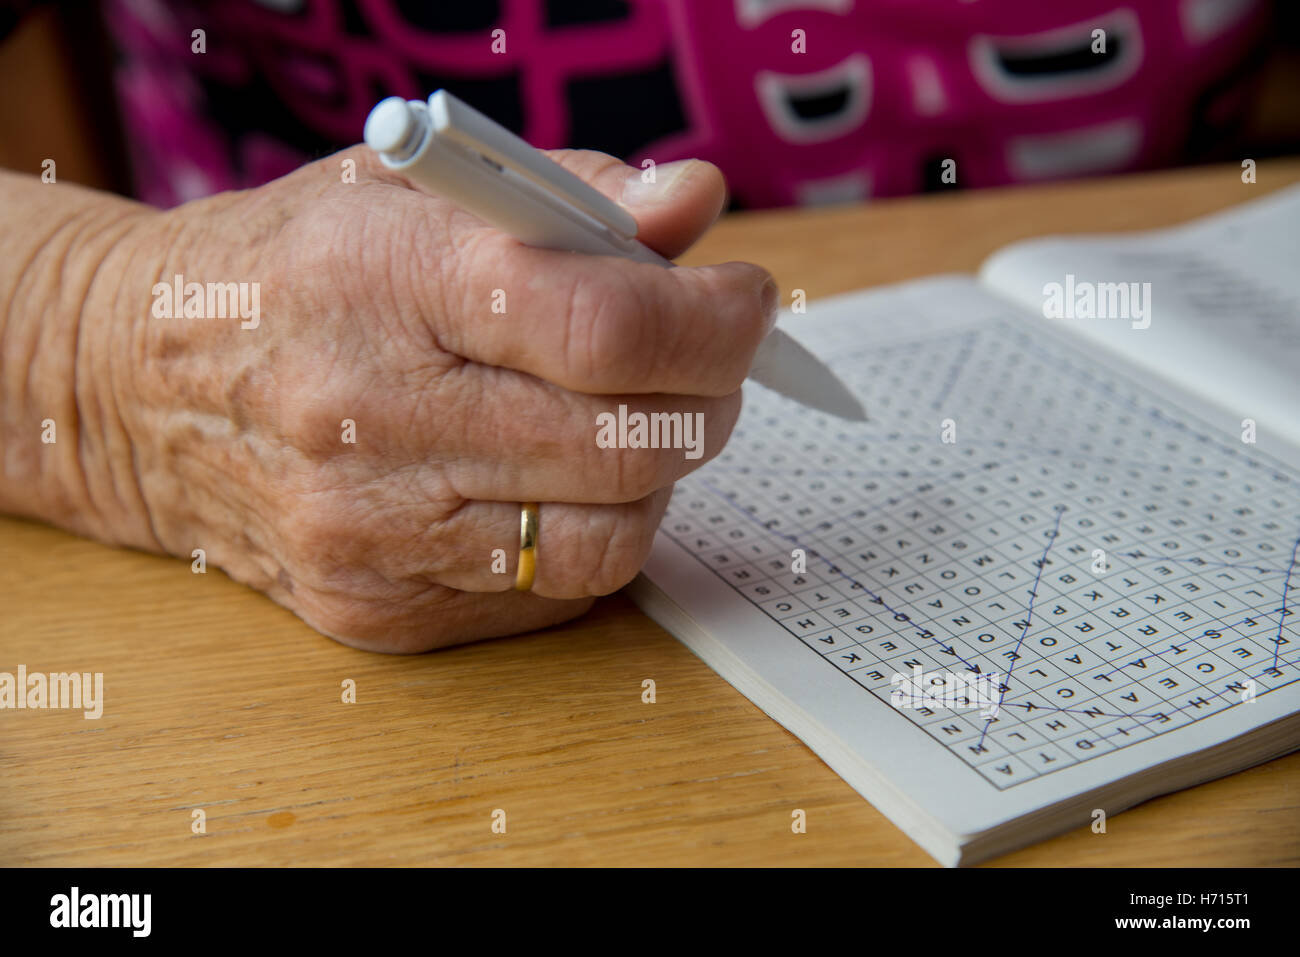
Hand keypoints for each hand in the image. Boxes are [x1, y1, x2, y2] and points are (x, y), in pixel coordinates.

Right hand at [92, 148, 774, 650]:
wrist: (135, 387)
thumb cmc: (294, 270)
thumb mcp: (415, 189)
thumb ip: (570, 192)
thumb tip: (694, 206)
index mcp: (383, 282)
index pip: (604, 327)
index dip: (711, 321)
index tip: (741, 303)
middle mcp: (368, 421)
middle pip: (628, 443)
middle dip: (708, 399)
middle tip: (704, 365)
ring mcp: (370, 534)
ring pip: (608, 537)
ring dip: (658, 477)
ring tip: (629, 423)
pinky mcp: (376, 610)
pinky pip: (553, 594)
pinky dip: (592, 534)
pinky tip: (556, 483)